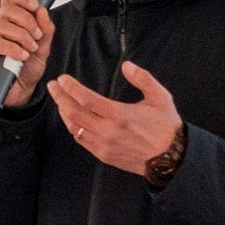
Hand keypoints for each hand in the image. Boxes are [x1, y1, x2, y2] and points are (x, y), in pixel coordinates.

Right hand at [0, 0, 54, 107]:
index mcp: (8, 20)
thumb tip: (42, 10)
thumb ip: (45, 28)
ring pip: (0, 26)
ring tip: (30, 49)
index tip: (35, 7)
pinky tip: (21, 56)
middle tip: (37, 36)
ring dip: (21, 36)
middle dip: (26, 21)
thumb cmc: (28, 67)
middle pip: (6, 9)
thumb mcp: (43, 46)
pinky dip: (11, 48)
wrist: (22, 89)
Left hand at [49, 62, 184, 174]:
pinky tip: (71, 118)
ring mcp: (104, 145)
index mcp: (120, 115)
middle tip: (53, 86)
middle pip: (74, 113)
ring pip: (74, 128)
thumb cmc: (166, 126)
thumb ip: (143, 79)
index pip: (86, 99)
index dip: (71, 88)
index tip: (62, 79)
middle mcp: (108, 131)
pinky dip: (73, 127)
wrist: (171, 158)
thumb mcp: (160, 97)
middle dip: (60, 98)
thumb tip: (127, 65)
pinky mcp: (103, 155)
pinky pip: (81, 140)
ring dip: (64, 113)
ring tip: (59, 100)